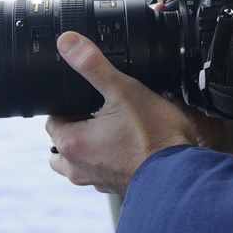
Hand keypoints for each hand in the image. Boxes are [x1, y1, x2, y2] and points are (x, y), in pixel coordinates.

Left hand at [46, 31, 196, 195]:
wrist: (181, 174)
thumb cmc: (155, 137)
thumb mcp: (124, 90)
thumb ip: (93, 65)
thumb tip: (68, 43)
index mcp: (71, 142)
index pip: (52, 120)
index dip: (67, 106)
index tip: (86, 99)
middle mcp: (77, 167)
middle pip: (61, 144)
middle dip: (75, 129)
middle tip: (100, 115)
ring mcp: (97, 182)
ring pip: (79, 164)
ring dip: (89, 150)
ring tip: (114, 133)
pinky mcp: (117, 189)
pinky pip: (103, 173)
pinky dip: (110, 162)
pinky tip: (131, 149)